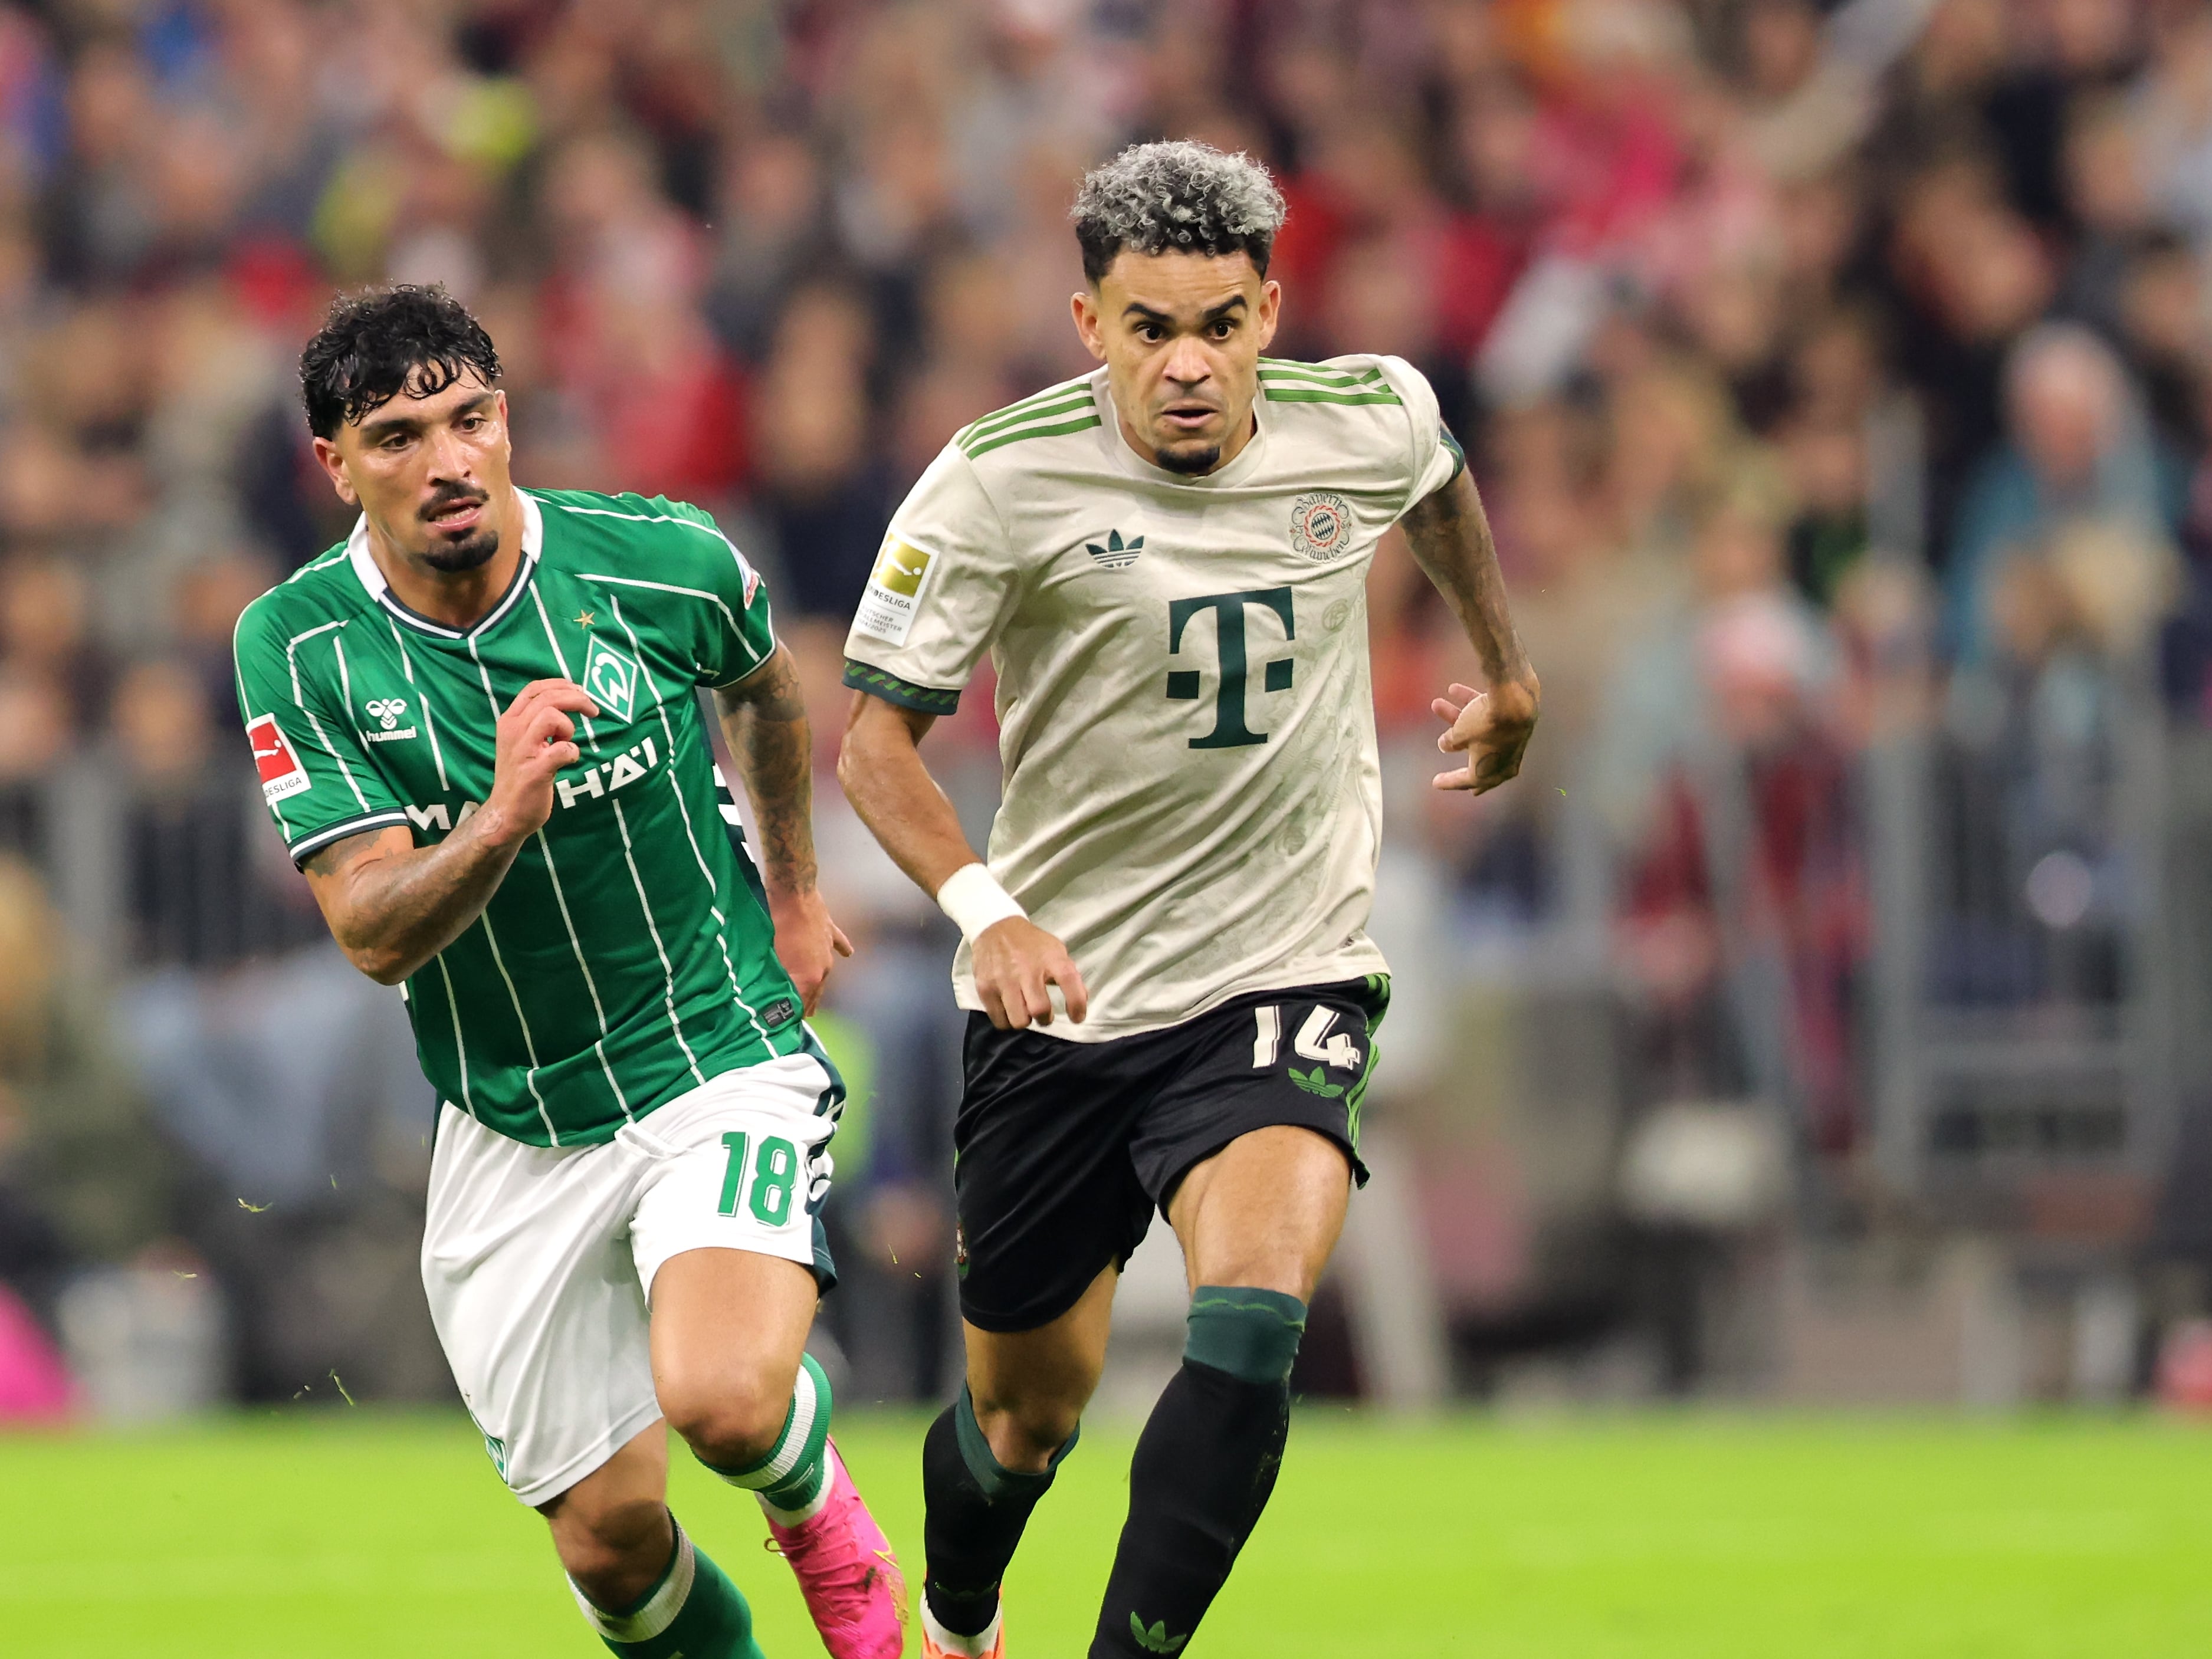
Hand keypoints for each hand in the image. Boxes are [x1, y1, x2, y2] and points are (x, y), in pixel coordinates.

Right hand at [480, 678, 599, 845]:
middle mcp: (512, 730)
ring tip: (566, 741)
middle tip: (593, 710)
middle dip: (577, 699)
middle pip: (548, 697)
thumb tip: (566, 700)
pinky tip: (569, 760)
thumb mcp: (522, 740)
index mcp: (509, 720)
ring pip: (551, 716)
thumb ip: (537, 721)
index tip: (580, 691)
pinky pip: (562, 750)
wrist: (505, 814)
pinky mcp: (534, 772)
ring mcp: (522, 751)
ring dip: (568, 726)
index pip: (535, 688)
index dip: (561, 684)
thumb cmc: (520, 775)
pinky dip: (573, 752)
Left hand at [768, 886, 854, 1014]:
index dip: (793, 1015)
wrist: (793, 893)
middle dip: (809, 1006)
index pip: (802, 1005)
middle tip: (804, 1018)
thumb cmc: (777, 927)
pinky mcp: (829, 930)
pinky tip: (848, 954)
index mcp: (809, 977)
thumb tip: (773, 1000)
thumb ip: (777, 982)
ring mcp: (828, 949)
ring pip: (826, 973)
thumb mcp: (773, 960)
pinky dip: (842, 949)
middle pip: (816, 992)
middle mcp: (824, 967)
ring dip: (820, 986)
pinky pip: (839, 944)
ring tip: (817, 1000)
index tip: (787, 1025)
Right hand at [972, 916, 1087, 1029]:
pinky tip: (1010, 1010)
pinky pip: (1000, 1020)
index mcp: (1050, 958)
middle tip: (1043, 1014)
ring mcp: (1004, 980)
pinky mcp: (985, 988)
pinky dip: (1007, 1021)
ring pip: (1018, 1020)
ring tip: (1024, 1010)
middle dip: (1045, 1019)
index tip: (1077, 1017)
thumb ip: (1069, 975)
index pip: (1069, 982)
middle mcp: (1027, 970)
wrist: (996, 927)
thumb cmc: (1031, 944)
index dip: (1077, 1005)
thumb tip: (1081, 1001)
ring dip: (1025, 1020)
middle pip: (1039, 1010)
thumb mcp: (1056, 951)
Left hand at [1432, 676, 1538, 792]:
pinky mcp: (1514, 722)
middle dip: (1455, 751)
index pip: (1466, 781)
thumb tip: (1445, 745)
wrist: (1514, 701)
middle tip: (1451, 776)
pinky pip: (1488, 714)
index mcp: (1489, 772)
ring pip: (1477, 731)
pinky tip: (1453, 689)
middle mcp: (1502, 760)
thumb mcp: (1460, 734)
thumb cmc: (1485, 724)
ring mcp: (1509, 741)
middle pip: (1474, 757)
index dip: (1448, 781)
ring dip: (1455, 717)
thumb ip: (1451, 742)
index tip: (1436, 783)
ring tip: (1436, 703)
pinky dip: (1471, 704)